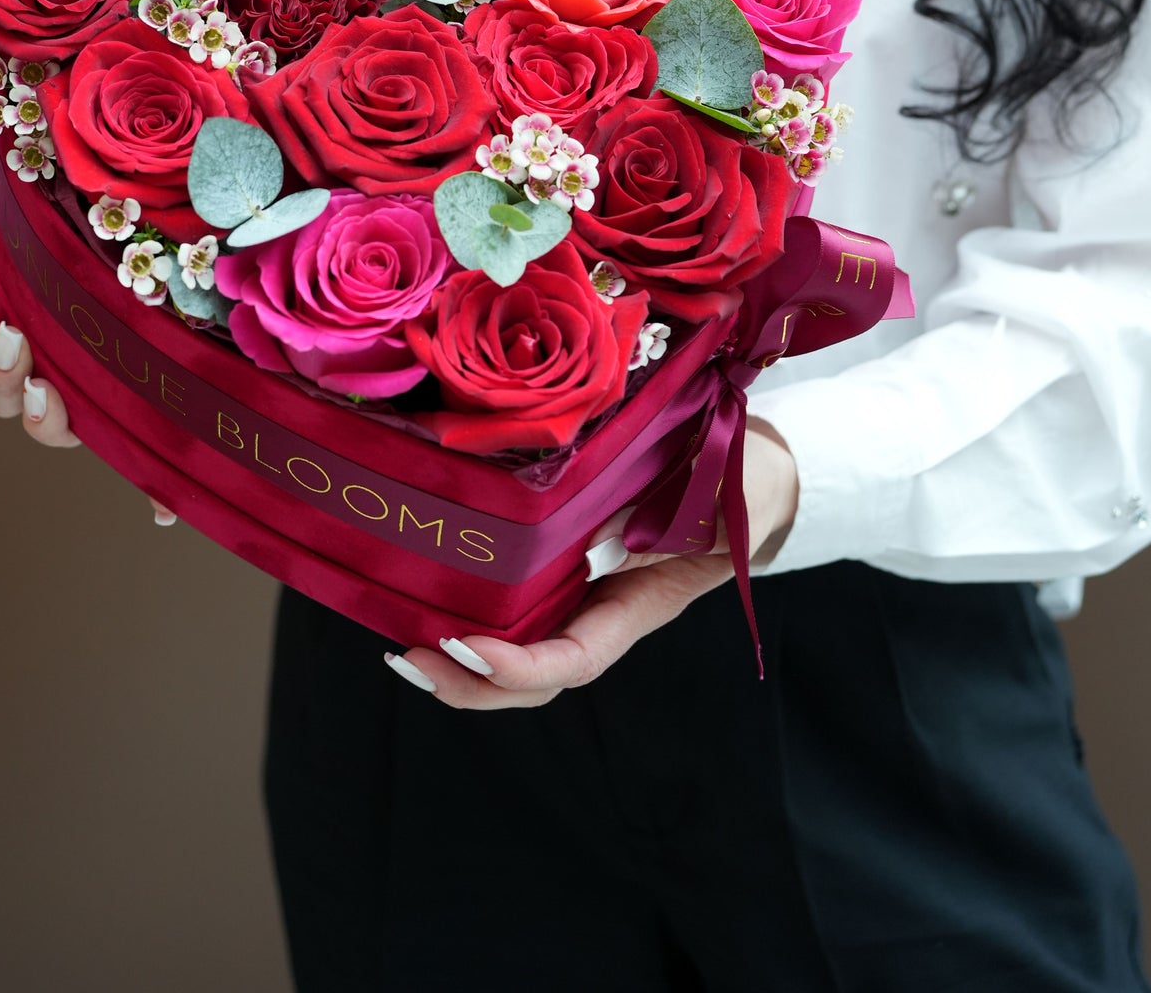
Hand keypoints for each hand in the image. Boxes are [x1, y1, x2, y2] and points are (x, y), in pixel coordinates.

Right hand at [0, 162, 176, 524]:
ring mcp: (103, 381)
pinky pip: (151, 467)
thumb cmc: (138, 206)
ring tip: (49, 395)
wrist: (232, 226)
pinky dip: (154, 493)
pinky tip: (163, 505)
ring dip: (42, 418)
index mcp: (31, 296)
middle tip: (18, 340)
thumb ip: (8, 181)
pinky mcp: (157, 407)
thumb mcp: (72, 182)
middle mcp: (56, 348)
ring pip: (50, 424)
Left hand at [387, 416, 797, 709]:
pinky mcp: (562, 558)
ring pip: (516, 649)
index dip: (521, 667)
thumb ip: (673, 524)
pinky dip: (467, 611)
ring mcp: (580, 589)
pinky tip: (422, 599)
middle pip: (533, 676)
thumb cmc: (740, 484)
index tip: (471, 649)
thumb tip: (605, 545)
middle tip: (412, 659)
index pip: (575, 659)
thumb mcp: (721, 499)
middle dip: (471, 681)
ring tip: (401, 648)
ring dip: (459, 660)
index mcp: (638, 605)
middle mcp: (601, 609)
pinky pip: (513, 602)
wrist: (750, 468)